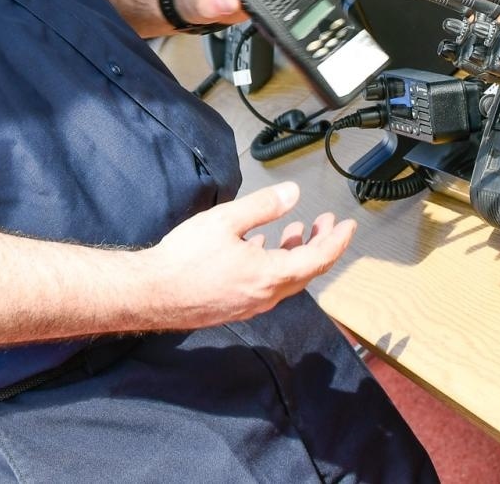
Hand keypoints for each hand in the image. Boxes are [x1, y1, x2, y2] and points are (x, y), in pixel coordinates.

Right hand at [140, 182, 354, 329]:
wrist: (152, 293)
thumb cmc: (184, 258)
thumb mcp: (225, 221)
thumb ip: (263, 206)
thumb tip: (293, 194)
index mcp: (270, 275)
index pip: (318, 259)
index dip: (336, 240)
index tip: (347, 225)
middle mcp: (266, 296)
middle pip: (306, 271)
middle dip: (320, 244)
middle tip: (325, 222)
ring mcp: (250, 304)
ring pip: (286, 279)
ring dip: (295, 253)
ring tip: (295, 230)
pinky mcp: (234, 306)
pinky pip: (266, 286)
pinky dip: (274, 264)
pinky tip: (259, 247)